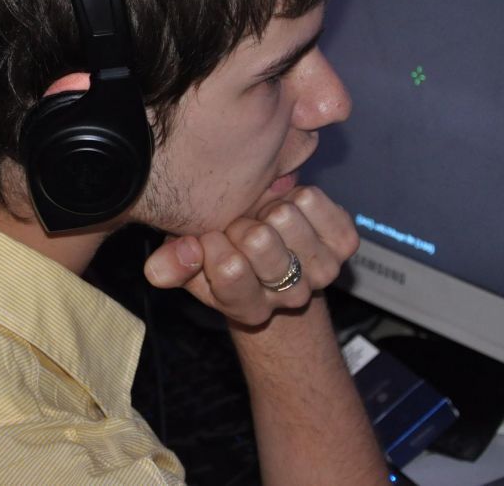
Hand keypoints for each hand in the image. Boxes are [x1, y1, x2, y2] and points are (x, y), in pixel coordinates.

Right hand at [143, 186, 359, 326]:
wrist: (273, 245)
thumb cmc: (226, 249)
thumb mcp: (191, 258)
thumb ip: (170, 263)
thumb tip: (158, 267)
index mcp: (248, 307)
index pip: (228, 270)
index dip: (211, 241)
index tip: (210, 236)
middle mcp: (289, 296)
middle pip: (259, 240)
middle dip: (240, 221)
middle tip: (240, 225)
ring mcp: (321, 271)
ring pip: (286, 216)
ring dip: (269, 207)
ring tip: (265, 218)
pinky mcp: (344, 244)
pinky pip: (313, 201)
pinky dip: (298, 195)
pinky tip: (291, 210)